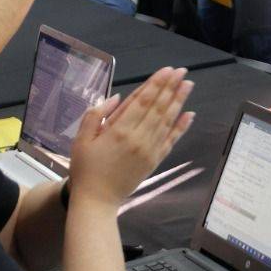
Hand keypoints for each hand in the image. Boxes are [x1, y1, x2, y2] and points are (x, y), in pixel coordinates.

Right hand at [66, 68, 194, 206]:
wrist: (97, 200)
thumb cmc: (85, 168)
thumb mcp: (81, 139)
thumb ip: (96, 115)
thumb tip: (117, 98)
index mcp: (118, 131)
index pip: (142, 101)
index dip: (156, 84)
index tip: (166, 70)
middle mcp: (138, 138)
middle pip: (158, 107)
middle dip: (171, 87)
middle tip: (182, 71)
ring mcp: (149, 150)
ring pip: (167, 121)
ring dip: (179, 101)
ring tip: (188, 85)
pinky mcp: (155, 160)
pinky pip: (171, 140)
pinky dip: (181, 127)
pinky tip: (190, 114)